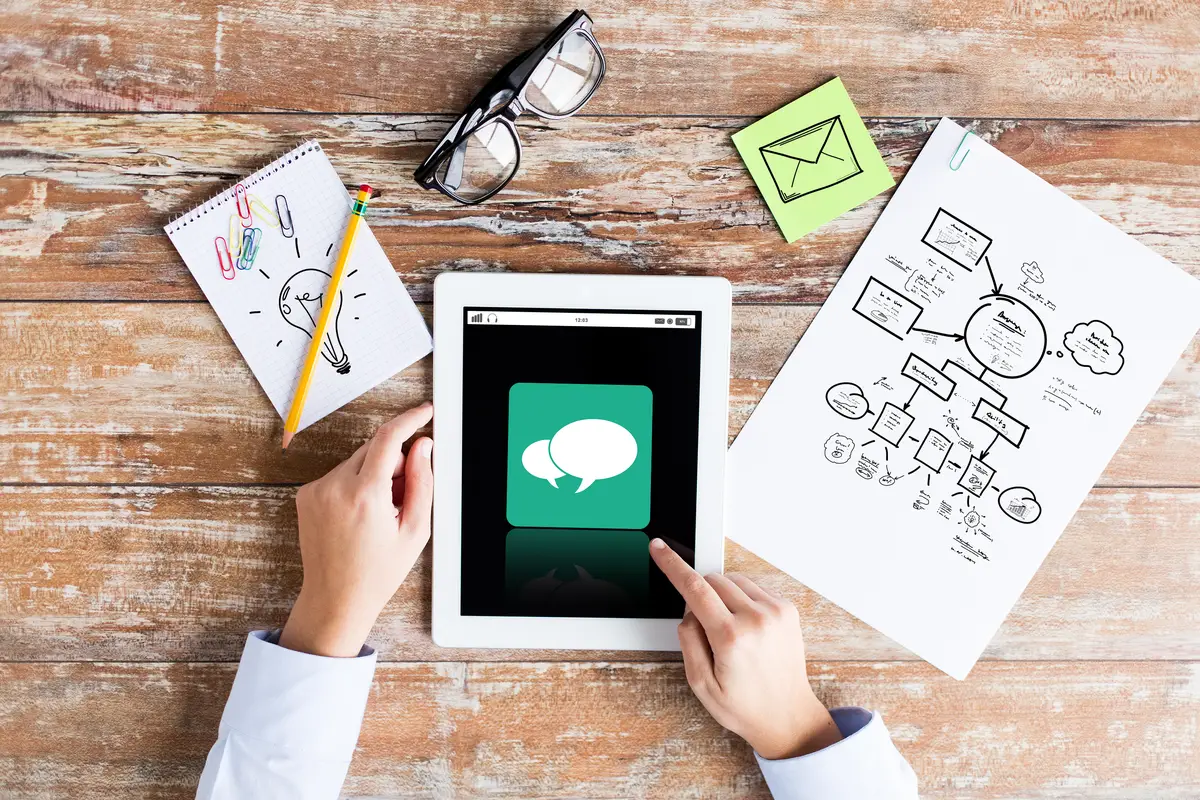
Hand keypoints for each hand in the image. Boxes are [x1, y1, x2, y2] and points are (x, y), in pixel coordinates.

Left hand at [279, 403, 433, 657]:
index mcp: (366, 496)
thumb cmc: (377, 572)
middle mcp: (335, 487)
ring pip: (357, 460)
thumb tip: (423, 447)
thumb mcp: (414, 531)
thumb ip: (422, 482)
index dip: (411, 420)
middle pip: (375, 448)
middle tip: (402, 496)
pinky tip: (359, 515)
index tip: (424, 413)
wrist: (335, 598)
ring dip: (374, 474)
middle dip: (395, 461)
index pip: (390, 438)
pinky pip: (340, 473)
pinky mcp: (306, 494)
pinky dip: (355, 483)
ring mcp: (317, 490)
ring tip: (379, 513)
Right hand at [649, 538, 841, 759]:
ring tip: (729, 631)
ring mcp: (775, 612)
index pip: (694, 589)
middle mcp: (756, 619)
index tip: (659, 548)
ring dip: (722, 596)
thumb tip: (688, 612)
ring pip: (733, 580)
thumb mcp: (700, 684)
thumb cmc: (744, 705)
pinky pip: (753, 588)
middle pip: (713, 580)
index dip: (672, 565)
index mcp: (731, 638)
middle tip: (707, 630)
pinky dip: (742, 600)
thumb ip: (688, 641)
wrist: (787, 716)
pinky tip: (747, 629)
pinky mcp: (787, 610)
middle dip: (700, 596)